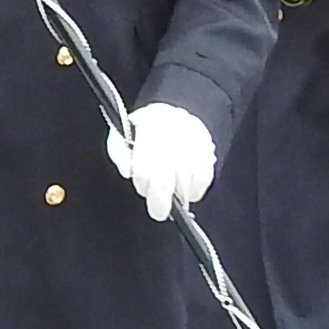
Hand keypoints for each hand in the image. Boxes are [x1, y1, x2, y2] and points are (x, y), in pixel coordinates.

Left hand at [105, 101, 218, 220]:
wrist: (171, 115)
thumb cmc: (142, 131)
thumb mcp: (122, 135)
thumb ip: (120, 154)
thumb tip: (127, 172)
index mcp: (146, 127)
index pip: (142, 167)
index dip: (142, 185)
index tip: (143, 192)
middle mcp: (170, 132)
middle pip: (164, 177)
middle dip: (160, 200)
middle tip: (158, 213)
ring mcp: (192, 140)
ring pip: (186, 179)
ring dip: (179, 196)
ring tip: (174, 202)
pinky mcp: (208, 147)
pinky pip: (204, 177)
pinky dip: (197, 190)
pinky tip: (189, 194)